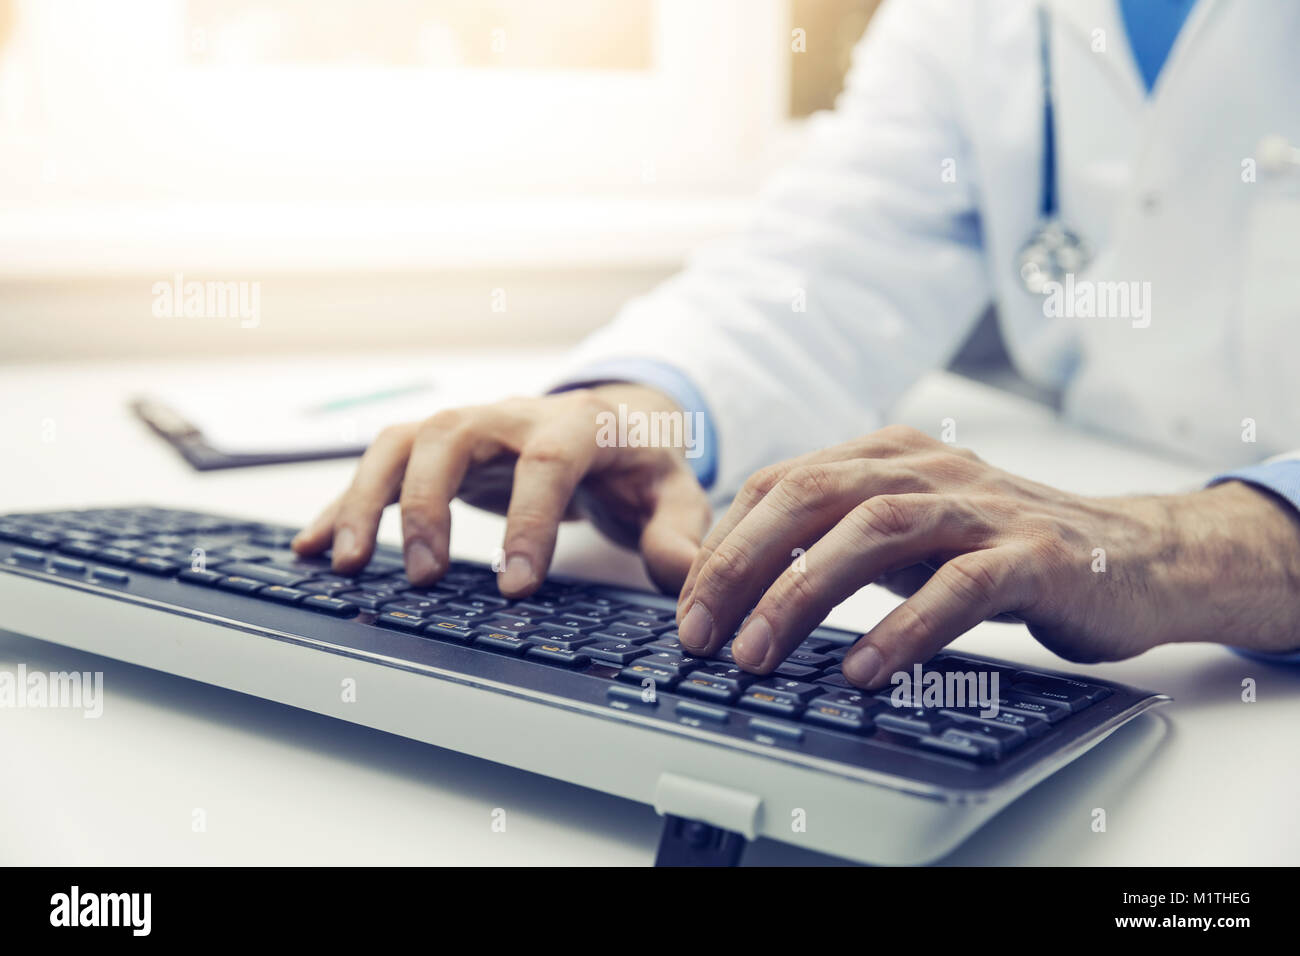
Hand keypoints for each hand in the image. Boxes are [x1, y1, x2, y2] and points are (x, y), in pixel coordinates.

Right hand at [292, 385, 711, 595]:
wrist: (610, 423)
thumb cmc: (638, 462)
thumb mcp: (673, 493)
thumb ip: (677, 534)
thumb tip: (686, 579)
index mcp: (578, 424)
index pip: (548, 461)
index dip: (530, 520)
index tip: (517, 586)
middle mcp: (511, 416)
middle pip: (451, 437)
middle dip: (428, 504)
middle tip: (423, 577)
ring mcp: (467, 428)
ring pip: (400, 444)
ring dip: (366, 499)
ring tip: (344, 564)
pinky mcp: (437, 450)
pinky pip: (379, 465)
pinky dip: (341, 503)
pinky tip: (311, 546)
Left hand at [674, 425, 1299, 686]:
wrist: (1136, 556)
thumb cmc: (1005, 549)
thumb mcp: (910, 533)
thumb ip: (841, 538)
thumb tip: (744, 579)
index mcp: (890, 455)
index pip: (783, 482)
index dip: (725, 540)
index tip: (686, 602)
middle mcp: (929, 468)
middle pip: (812, 495)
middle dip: (740, 563)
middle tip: (698, 630)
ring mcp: (984, 508)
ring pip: (874, 530)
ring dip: (803, 593)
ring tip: (756, 653)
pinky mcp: (1035, 556)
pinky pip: (959, 586)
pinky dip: (904, 626)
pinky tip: (862, 668)